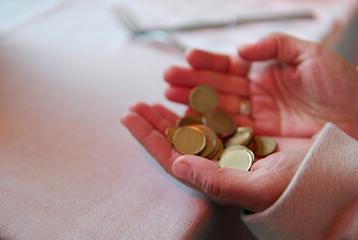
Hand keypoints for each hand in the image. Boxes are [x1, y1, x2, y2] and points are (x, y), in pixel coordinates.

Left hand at [121, 103, 312, 211]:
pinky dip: (197, 104)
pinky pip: (213, 116)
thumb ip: (215, 180)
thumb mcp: (258, 187)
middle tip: (135, 106)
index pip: (173, 157)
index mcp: (217, 176)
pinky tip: (186, 98)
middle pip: (177, 141)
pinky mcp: (244, 130)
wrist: (332, 173)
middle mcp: (219, 161)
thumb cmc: (300, 185)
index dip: (150, 138)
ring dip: (171, 112)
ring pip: (192, 127)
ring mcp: (230, 144)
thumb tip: (177, 164)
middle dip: (154, 123)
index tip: (130, 118)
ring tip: (152, 99)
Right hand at [164, 33, 357, 138]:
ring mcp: (254, 124)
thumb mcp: (311, 56)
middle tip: (165, 82)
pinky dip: (205, 131)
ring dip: (190, 108)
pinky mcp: (257, 144)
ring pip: (215, 114)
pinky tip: (187, 125)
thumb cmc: (344, 88)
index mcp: (264, 77)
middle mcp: (254, 101)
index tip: (187, 59)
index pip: (227, 69)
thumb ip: (275, 45)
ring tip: (166, 100)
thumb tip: (241, 49)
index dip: (206, 64)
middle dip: (189, 86)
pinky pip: (226, 136)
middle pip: (215, 92)